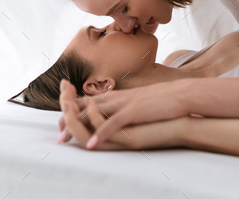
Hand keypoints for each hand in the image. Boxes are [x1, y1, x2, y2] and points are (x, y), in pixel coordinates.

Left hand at [58, 80, 191, 149]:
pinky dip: (99, 133)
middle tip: (58, 136)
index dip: (72, 113)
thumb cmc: (161, 100)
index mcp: (116, 96)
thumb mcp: (136, 101)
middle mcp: (115, 98)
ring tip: (64, 139)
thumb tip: (112, 113)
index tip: (61, 125)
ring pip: (93, 114)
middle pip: (84, 107)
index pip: (87, 103)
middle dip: (68, 120)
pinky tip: (90, 144)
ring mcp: (123, 103)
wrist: (181, 94)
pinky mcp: (134, 111)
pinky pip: (113, 123)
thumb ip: (122, 106)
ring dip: (76, 127)